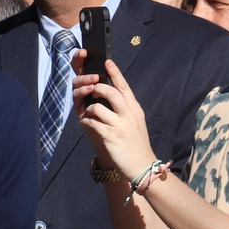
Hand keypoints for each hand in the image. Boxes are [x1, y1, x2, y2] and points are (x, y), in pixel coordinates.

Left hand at [71, 53, 155, 176]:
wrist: (142, 166)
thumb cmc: (135, 143)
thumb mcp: (135, 122)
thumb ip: (125, 109)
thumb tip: (109, 95)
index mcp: (135, 109)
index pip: (124, 87)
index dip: (115, 73)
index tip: (107, 62)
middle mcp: (128, 115)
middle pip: (110, 92)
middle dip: (97, 88)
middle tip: (92, 90)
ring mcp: (119, 126)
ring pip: (97, 107)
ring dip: (89, 110)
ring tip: (90, 116)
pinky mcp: (110, 137)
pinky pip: (92, 123)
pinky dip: (87, 123)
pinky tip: (89, 126)